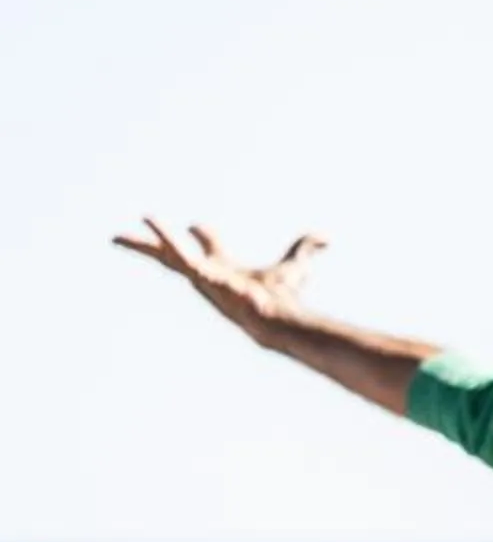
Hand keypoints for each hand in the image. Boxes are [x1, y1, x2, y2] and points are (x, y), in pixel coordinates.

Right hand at [111, 218, 328, 339]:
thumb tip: (327, 237)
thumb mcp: (296, 265)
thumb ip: (307, 249)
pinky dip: (163, 238)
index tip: (196, 224)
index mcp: (225, 269)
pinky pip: (177, 255)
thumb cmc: (285, 298)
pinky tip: (148, 223)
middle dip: (155, 245)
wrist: (279, 318)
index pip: (209, 248)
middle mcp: (209, 274)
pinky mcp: (201, 277)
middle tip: (127, 237)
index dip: (204, 235)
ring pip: (167, 257)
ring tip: (117, 236)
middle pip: (175, 255)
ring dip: (144, 244)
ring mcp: (202, 277)